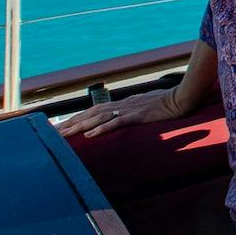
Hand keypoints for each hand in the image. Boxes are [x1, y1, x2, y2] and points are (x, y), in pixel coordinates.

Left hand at [58, 86, 189, 138]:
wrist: (183, 99)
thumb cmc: (167, 103)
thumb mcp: (146, 106)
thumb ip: (133, 111)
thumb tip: (122, 117)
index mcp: (122, 104)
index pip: (94, 111)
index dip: (76, 118)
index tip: (61, 127)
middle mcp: (121, 105)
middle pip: (90, 114)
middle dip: (70, 124)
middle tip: (52, 134)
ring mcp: (128, 110)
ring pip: (98, 118)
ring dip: (79, 127)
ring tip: (64, 136)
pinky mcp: (137, 116)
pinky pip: (116, 123)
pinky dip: (102, 129)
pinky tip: (90, 135)